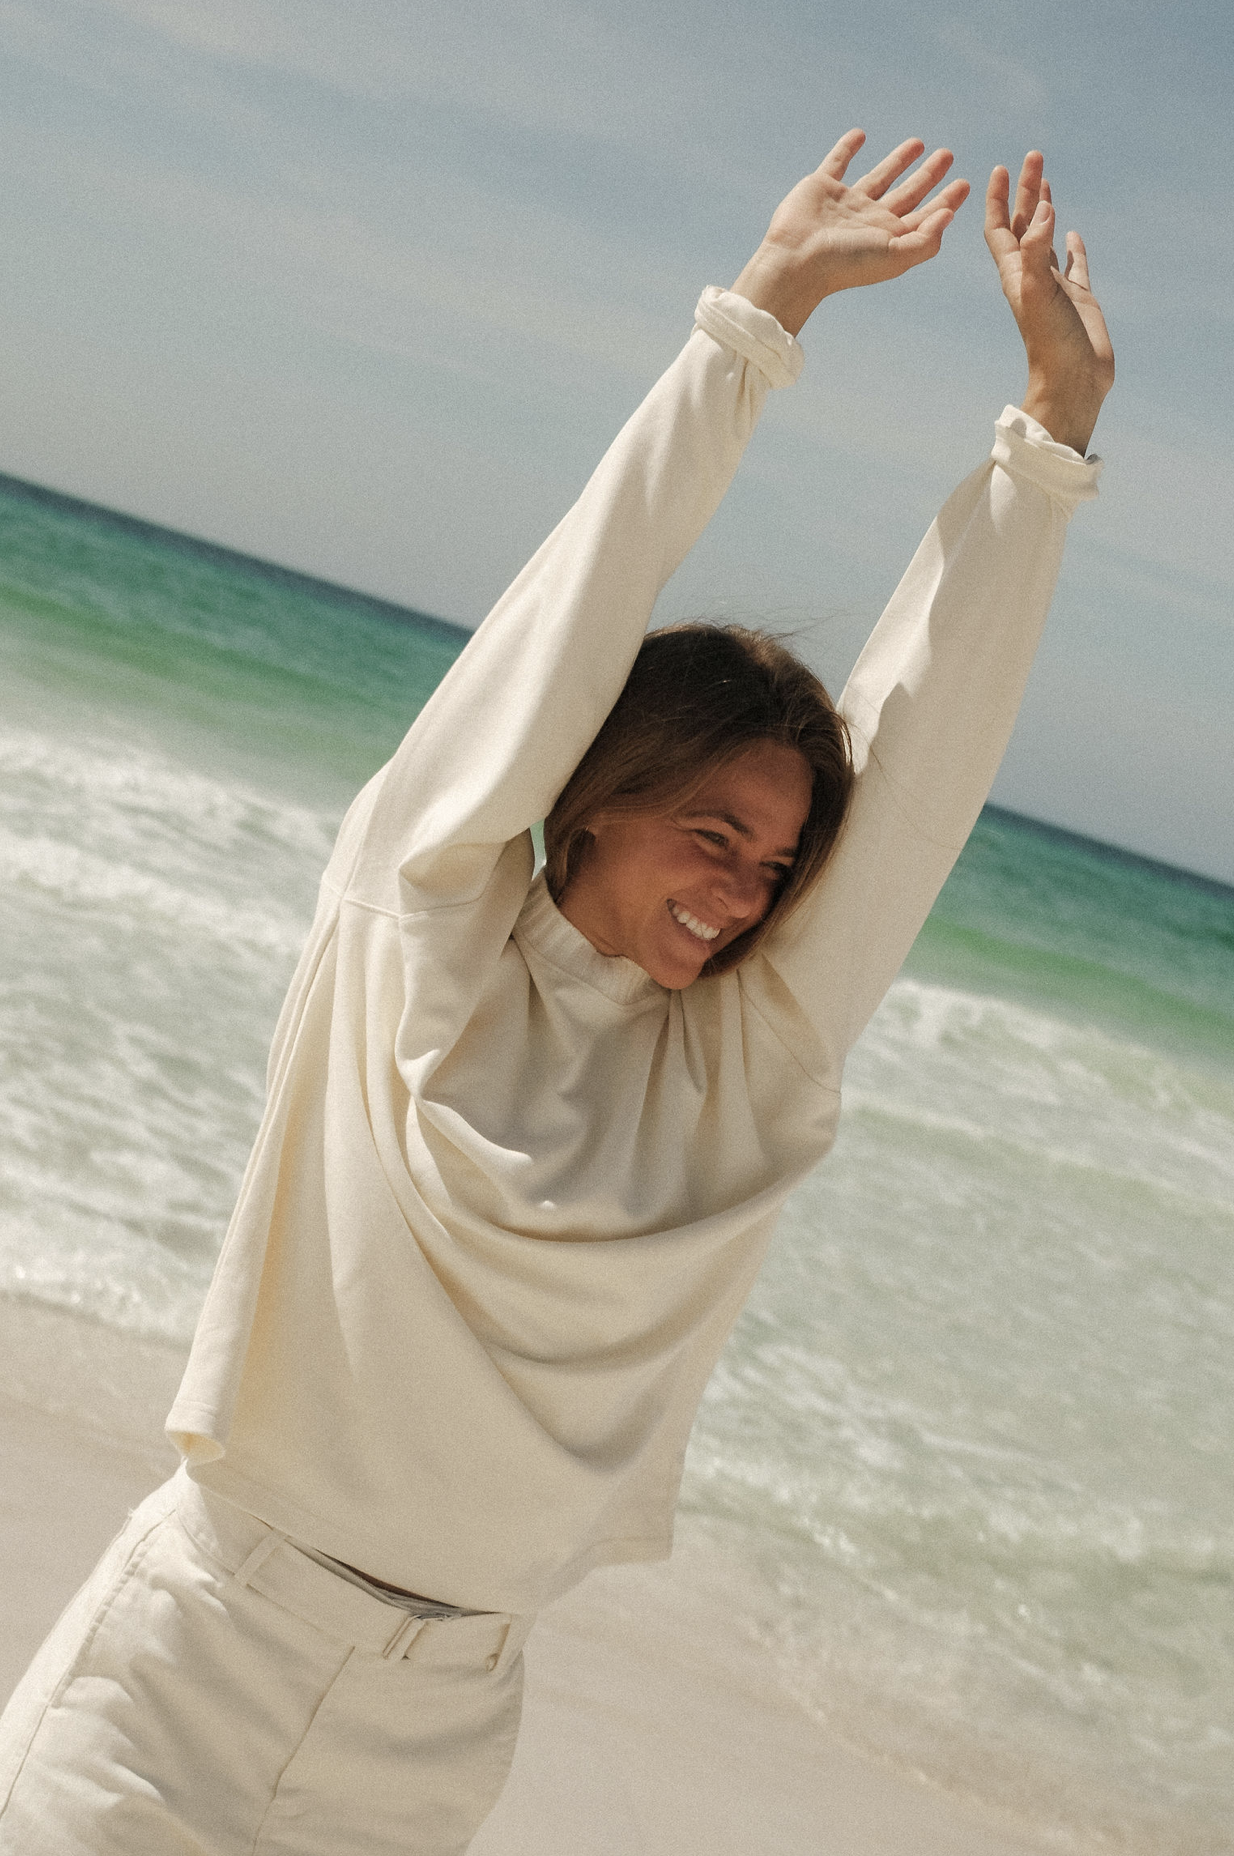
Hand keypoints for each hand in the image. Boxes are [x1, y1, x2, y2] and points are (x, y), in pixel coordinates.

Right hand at [730, 129, 969, 336]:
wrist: (797, 260)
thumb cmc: (845, 264)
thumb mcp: (894, 257)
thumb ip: (925, 240)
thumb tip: (949, 216)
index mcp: (889, 237)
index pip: (925, 215)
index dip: (946, 200)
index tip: (965, 184)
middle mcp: (870, 220)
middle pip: (907, 193)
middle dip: (929, 175)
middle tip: (947, 155)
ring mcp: (846, 203)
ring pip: (879, 176)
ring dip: (899, 160)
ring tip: (919, 143)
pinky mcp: (821, 187)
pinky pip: (837, 162)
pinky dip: (847, 147)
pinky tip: (859, 135)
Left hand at [985, 153, 1113, 454]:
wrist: (1072, 383)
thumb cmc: (1051, 343)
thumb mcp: (1039, 292)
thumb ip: (1036, 251)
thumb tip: (1043, 211)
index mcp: (1015, 274)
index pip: (1000, 228)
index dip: (998, 199)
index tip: (1002, 167)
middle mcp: (1031, 276)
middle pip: (1024, 225)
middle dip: (1026, 191)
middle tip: (1034, 156)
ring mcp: (1054, 287)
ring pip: (1046, 240)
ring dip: (1045, 211)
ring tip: (1047, 183)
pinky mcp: (1077, 298)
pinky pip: (1073, 265)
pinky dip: (1072, 246)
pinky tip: (1072, 233)